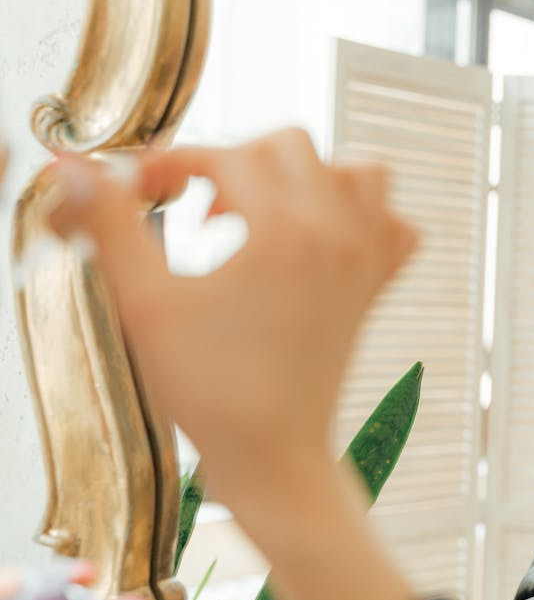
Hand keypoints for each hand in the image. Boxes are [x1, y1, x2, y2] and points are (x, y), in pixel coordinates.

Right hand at [45, 129, 417, 493]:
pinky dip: (366, 216)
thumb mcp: (145, 303)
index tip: (143, 190)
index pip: (227, 156)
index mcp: (285, 230)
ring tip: (264, 210)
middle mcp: (338, 233)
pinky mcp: (376, 287)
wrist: (271, 454)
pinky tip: (320, 237)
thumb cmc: (209, 389)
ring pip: (360, 172)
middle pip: (293, 146)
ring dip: (309, 174)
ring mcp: (366, 259)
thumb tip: (72, 172)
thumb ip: (109, 225)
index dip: (174, 163)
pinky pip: (395, 225)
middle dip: (238, 159)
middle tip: (201, 206)